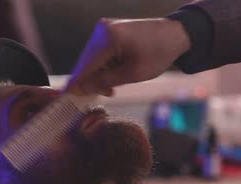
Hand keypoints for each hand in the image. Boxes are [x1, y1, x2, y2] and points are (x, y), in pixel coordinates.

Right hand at [65, 18, 189, 96]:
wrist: (175, 34)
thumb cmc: (158, 54)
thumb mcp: (133, 74)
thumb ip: (105, 81)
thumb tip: (82, 88)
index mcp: (108, 38)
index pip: (86, 66)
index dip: (77, 83)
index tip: (65, 98)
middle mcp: (102, 30)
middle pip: (87, 62)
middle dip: (92, 81)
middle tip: (107, 94)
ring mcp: (104, 28)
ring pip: (92, 58)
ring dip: (99, 74)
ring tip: (113, 86)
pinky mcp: (109, 29)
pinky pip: (99, 51)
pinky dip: (104, 65)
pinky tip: (114, 74)